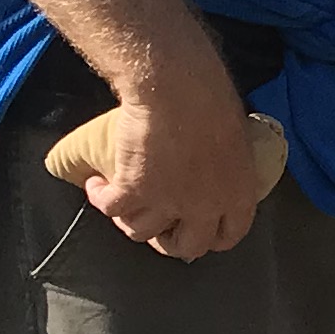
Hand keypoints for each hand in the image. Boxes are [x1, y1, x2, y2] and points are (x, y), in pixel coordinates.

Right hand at [82, 70, 268, 257]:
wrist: (177, 87)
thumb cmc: (213, 99)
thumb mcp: (237, 137)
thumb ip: (229, 162)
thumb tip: (220, 162)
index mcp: (237, 194)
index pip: (230, 235)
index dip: (213, 237)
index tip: (203, 233)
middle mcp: (203, 207)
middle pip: (187, 246)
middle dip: (171, 241)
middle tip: (160, 228)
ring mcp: (166, 202)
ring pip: (142, 232)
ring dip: (130, 220)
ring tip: (125, 205)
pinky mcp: (132, 189)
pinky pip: (109, 208)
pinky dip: (99, 197)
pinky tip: (97, 185)